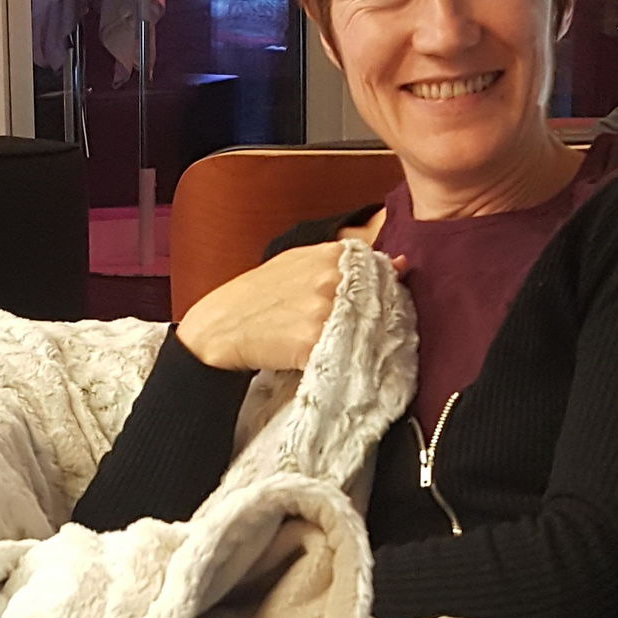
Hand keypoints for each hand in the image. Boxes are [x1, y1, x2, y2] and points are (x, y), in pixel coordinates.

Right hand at [178, 239, 393, 373]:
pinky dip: (348, 361)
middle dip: (380, 320)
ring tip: (352, 350)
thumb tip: (400, 262)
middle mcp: (329, 278)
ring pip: (369, 330)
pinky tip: (337, 362)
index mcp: (329, 255)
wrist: (217, 328)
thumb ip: (346, 261)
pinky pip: (346, 354)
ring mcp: (322, 311)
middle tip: (366, 333)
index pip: (380, 272)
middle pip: (380, 303)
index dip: (382, 292)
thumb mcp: (296, 263)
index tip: (377, 306)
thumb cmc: (256, 296)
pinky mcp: (312, 342)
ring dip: (368, 343)